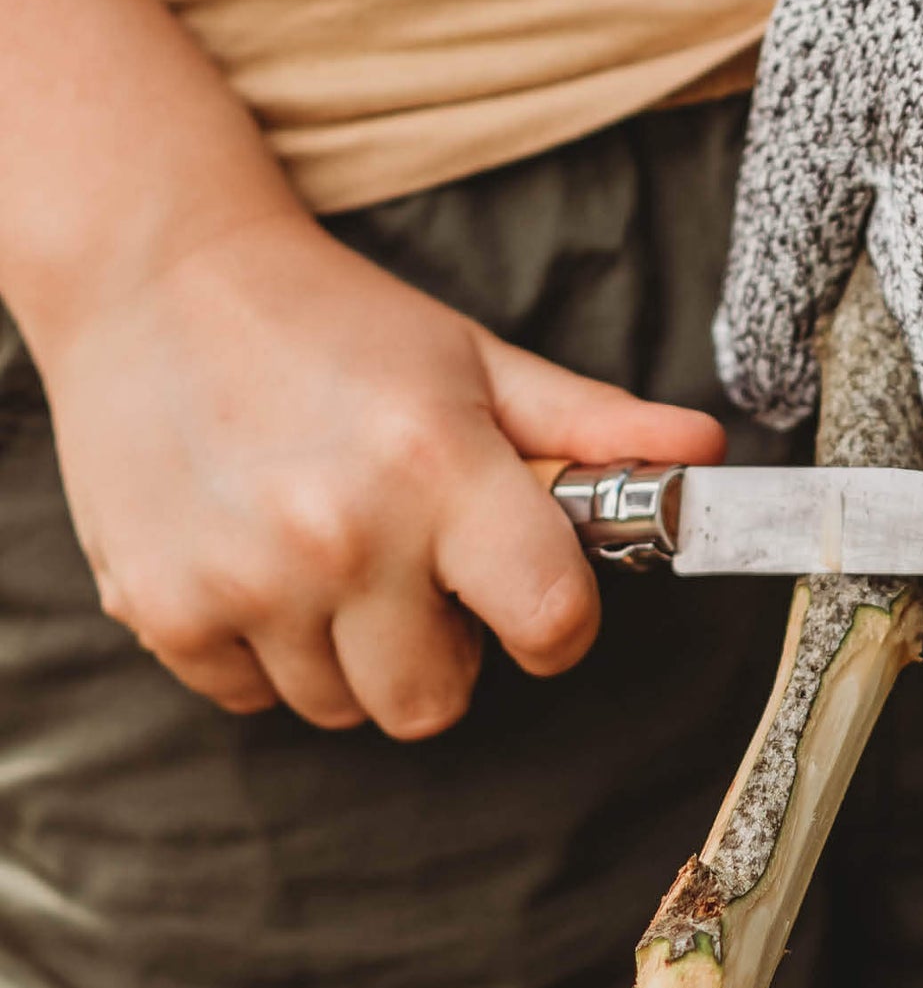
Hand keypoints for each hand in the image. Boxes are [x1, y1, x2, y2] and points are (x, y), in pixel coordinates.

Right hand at [37, 213, 724, 736]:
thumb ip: (595, 425)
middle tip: (422, 576)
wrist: (153, 279)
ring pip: (343, 707)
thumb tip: (704, 455)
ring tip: (335, 557)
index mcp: (440, 465)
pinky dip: (266, 652)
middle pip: (436, 703)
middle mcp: (343, 534)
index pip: (551, 620)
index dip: (558, 626)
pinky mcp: (160, 608)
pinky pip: (249, 698)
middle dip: (447, 655)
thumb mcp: (478, 360)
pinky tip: (261, 564)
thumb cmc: (336, 322)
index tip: (535, 602)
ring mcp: (244, 580)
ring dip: (353, 653)